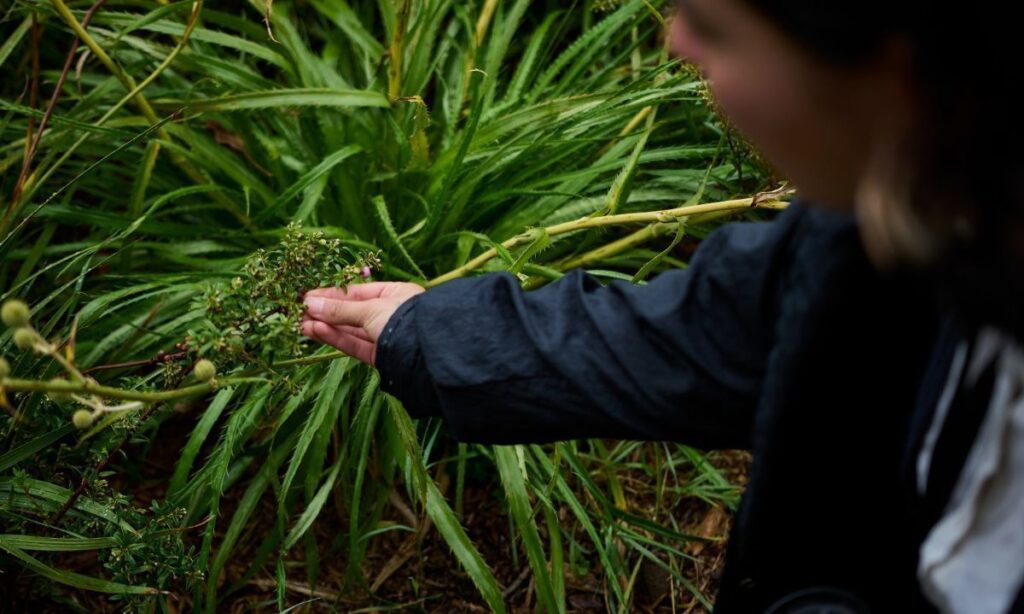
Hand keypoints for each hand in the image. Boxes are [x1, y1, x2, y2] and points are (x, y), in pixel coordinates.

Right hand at [300, 282, 424, 364]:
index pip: (357, 292)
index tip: (307, 296)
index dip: (331, 294)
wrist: (426, 355)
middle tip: (298, 311)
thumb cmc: (403, 319)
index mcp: (395, 295)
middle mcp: (390, 315)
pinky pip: (354, 344)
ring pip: (350, 330)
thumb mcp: (370, 309)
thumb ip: (339, 309)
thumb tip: (309, 303)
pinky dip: (335, 338)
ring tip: (300, 323)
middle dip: (324, 312)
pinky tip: (315, 331)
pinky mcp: (380, 357)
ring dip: (325, 326)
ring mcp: (384, 337)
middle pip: (351, 312)